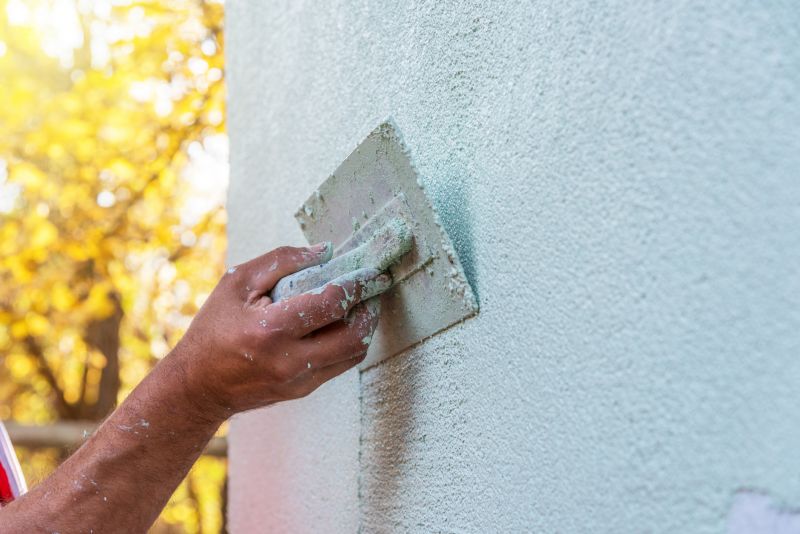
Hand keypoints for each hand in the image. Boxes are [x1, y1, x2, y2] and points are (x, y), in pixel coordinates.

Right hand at [171, 243, 389, 418]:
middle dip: (371, 307)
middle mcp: (289, 360)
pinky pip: (341, 364)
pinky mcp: (304, 390)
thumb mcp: (237, 283)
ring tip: (363, 303)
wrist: (198, 386)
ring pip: (353, 353)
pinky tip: (344, 323)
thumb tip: (325, 251)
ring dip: (365, 326)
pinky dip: (349, 341)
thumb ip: (281, 261)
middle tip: (375, 287)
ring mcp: (299, 380)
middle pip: (354, 334)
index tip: (374, 271)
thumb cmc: (214, 328)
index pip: (330, 303)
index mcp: (270, 330)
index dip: (358, 284)